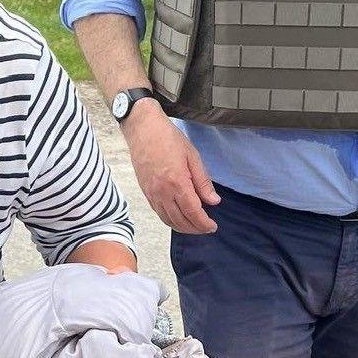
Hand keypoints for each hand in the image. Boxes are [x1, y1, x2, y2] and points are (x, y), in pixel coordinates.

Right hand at [122, 102, 219, 233]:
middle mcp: (163, 192)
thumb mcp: (192, 156)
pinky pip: (158, 212)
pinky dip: (169, 220)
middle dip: (195, 229)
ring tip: (194, 226)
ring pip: (168, 220)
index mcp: (177, 182)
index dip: (204, 224)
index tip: (212, 226)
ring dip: (182, 228)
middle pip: (180, 221)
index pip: (193, 213)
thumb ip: (203, 182)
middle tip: (206, 228)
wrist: (143, 129)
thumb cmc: (168, 138)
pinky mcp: (145, 191)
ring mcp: (152, 193)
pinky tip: (178, 218)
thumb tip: (214, 201)